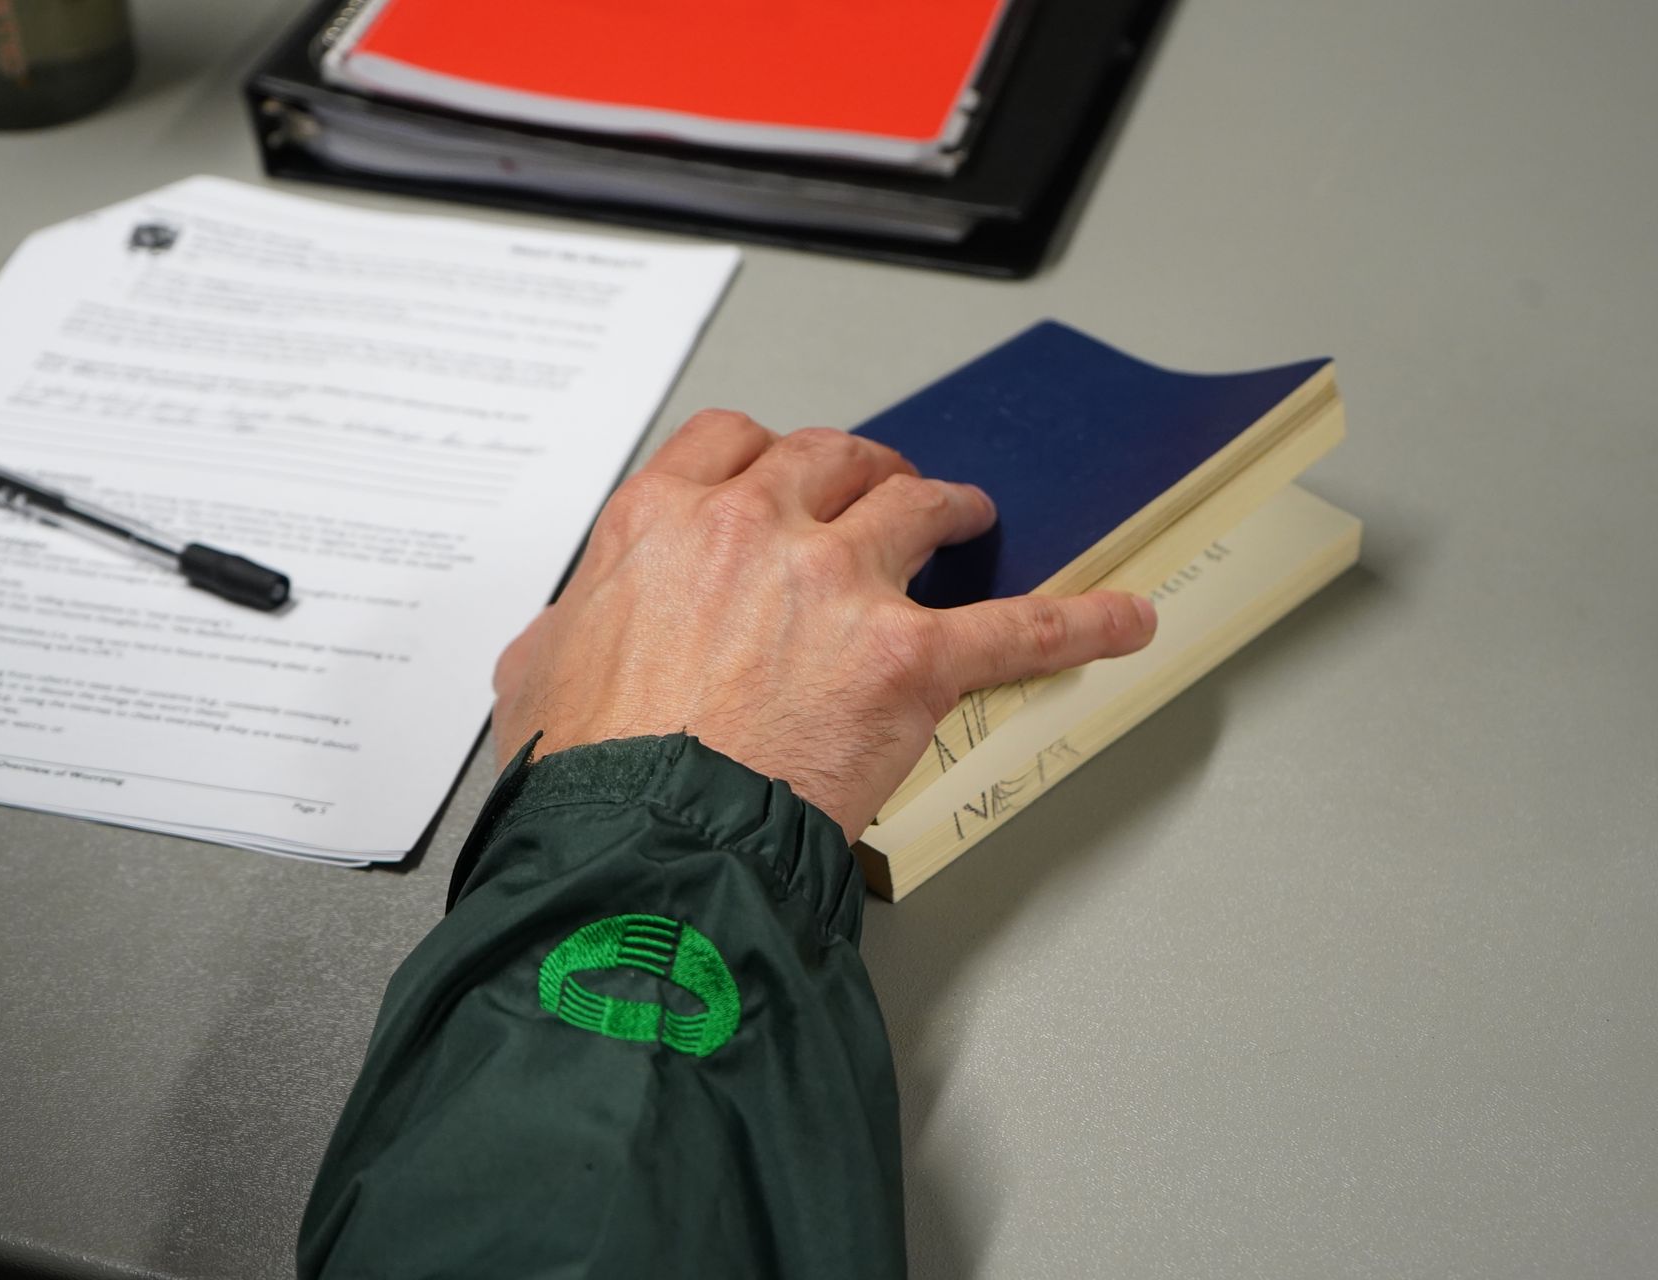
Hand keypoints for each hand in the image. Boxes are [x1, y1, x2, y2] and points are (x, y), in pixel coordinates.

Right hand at [491, 410, 1156, 841]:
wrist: (644, 836)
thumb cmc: (593, 769)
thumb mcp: (535, 678)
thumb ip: (558, 635)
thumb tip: (558, 637)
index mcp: (664, 522)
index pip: (731, 443)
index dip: (767, 454)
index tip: (781, 469)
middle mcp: (757, 530)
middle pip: (833, 458)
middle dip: (862, 467)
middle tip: (880, 485)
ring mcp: (840, 585)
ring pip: (917, 507)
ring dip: (949, 504)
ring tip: (970, 513)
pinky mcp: (910, 657)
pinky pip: (1019, 626)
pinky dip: (1080, 620)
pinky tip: (1122, 619)